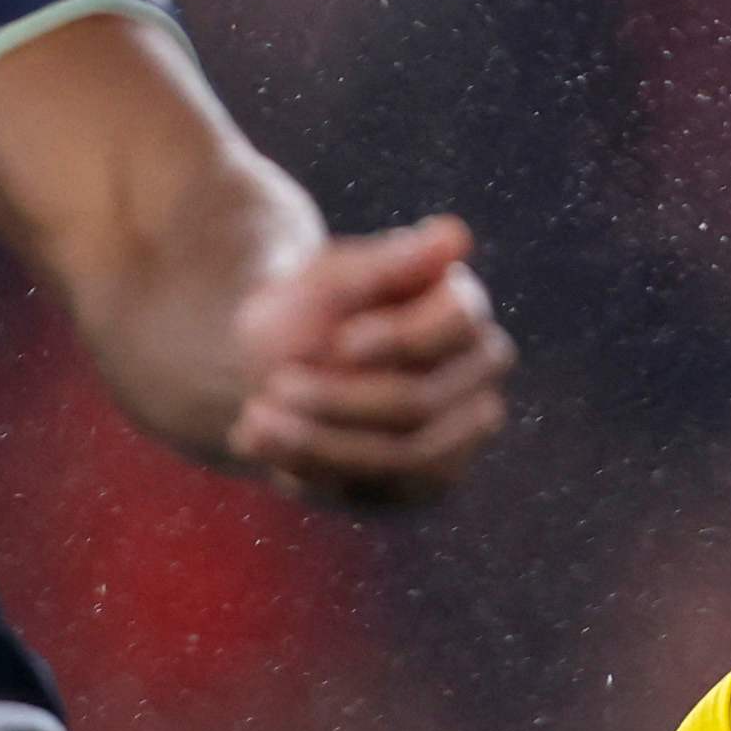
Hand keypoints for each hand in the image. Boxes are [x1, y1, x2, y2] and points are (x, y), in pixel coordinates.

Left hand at [235, 216, 513, 507]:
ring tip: (253, 427)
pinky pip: (381, 493)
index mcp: (464, 311)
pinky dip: (318, 474)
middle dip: (340, 401)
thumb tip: (456, 236)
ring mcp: (462, 434)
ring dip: (321, 445)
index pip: (457, 325)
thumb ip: (388, 261)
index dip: (402, 338)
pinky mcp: (429, 480)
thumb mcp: (330, 277)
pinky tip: (270, 452)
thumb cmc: (309, 308)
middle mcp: (478, 375)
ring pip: (403, 458)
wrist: (281, 361)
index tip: (342, 341)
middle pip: (421, 402)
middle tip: (272, 388)